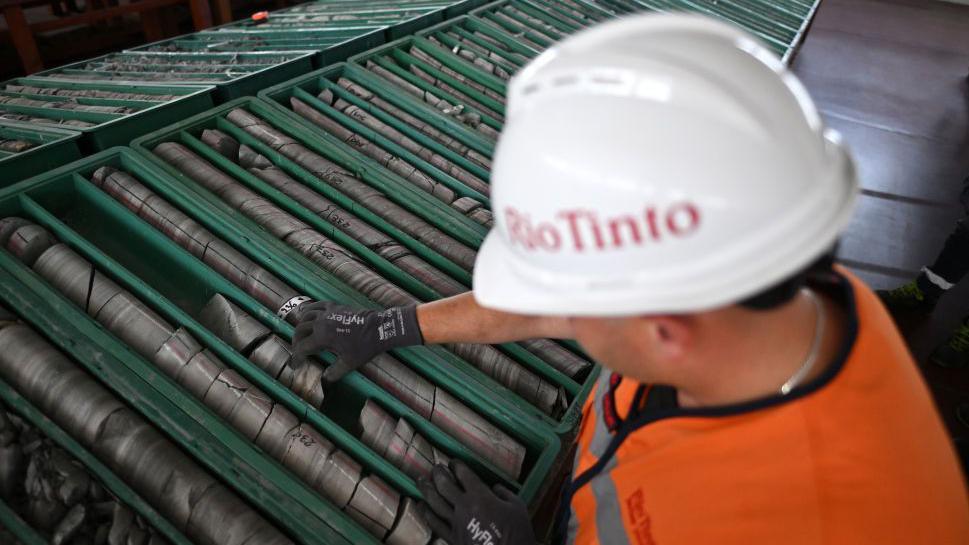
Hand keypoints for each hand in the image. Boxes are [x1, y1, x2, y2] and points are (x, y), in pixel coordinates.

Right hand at [291, 302, 422, 382]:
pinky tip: (306, 312)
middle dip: (296, 342)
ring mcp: (327, 312)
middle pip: (300, 331)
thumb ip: (335, 372)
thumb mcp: (349, 363)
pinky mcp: (335, 306)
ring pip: (306, 316)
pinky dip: (309, 309)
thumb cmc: (365, 346)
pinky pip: (317, 305)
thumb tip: (325, 379)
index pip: (302, 347)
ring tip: (301, 335)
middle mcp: (321, 323)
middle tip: (298, 351)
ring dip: (301, 326)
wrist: (380, 328)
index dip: (297, 358)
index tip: (296, 365)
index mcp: (322, 337)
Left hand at [418, 460, 534, 544]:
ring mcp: (456, 523)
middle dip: (438, 473)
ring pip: (435, 502)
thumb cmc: (517, 532)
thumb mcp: (517, 506)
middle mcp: (464, 507)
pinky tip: (421, 506)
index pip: (463, 474)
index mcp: (481, 496)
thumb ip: (504, 492)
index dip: (456, 465)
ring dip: (426, 489)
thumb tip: (494, 488)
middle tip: (435, 467)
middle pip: (444, 485)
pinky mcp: (452, 538)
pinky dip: (426, 513)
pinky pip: (435, 523)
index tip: (453, 462)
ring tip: (421, 480)